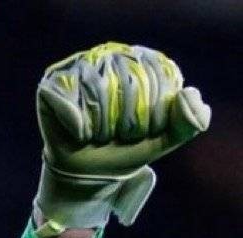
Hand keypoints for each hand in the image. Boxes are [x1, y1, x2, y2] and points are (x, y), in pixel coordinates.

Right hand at [33, 42, 209, 234]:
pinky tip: (80, 134)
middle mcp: (108, 56)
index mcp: (139, 61)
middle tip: (120, 137)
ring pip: (98, 91)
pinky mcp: (51, 87)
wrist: (92, 176)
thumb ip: (188, 121)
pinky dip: (78, 126)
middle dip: (129, 122)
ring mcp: (78, 68)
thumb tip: (191, 94)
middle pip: (128, 80)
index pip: (157, 75)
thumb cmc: (127, 150)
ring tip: (99, 136)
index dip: (155, 112)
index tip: (145, 132)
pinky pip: (69, 101)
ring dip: (103, 127)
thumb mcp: (164, 139)